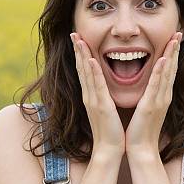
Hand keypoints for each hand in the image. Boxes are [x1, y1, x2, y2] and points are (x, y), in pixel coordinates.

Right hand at [71, 33, 124, 157]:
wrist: (108, 150)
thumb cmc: (110, 131)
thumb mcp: (105, 110)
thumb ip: (102, 98)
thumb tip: (102, 90)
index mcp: (92, 96)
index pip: (85, 71)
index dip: (80, 55)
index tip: (78, 40)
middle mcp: (89, 96)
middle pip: (81, 68)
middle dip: (77, 50)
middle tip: (73, 33)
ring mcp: (93, 100)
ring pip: (86, 73)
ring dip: (82, 55)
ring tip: (78, 39)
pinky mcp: (101, 106)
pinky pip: (96, 86)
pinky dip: (92, 72)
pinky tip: (90, 60)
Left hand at [125, 32, 181, 157]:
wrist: (141, 149)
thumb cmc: (141, 130)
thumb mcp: (147, 109)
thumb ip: (150, 97)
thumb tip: (150, 89)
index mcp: (161, 96)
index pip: (168, 71)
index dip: (172, 54)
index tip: (174, 38)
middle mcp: (163, 96)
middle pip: (172, 68)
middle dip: (175, 49)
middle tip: (179, 31)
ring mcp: (160, 100)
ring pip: (167, 73)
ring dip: (171, 54)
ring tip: (174, 38)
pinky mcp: (152, 105)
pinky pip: (156, 85)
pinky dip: (161, 71)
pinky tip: (164, 59)